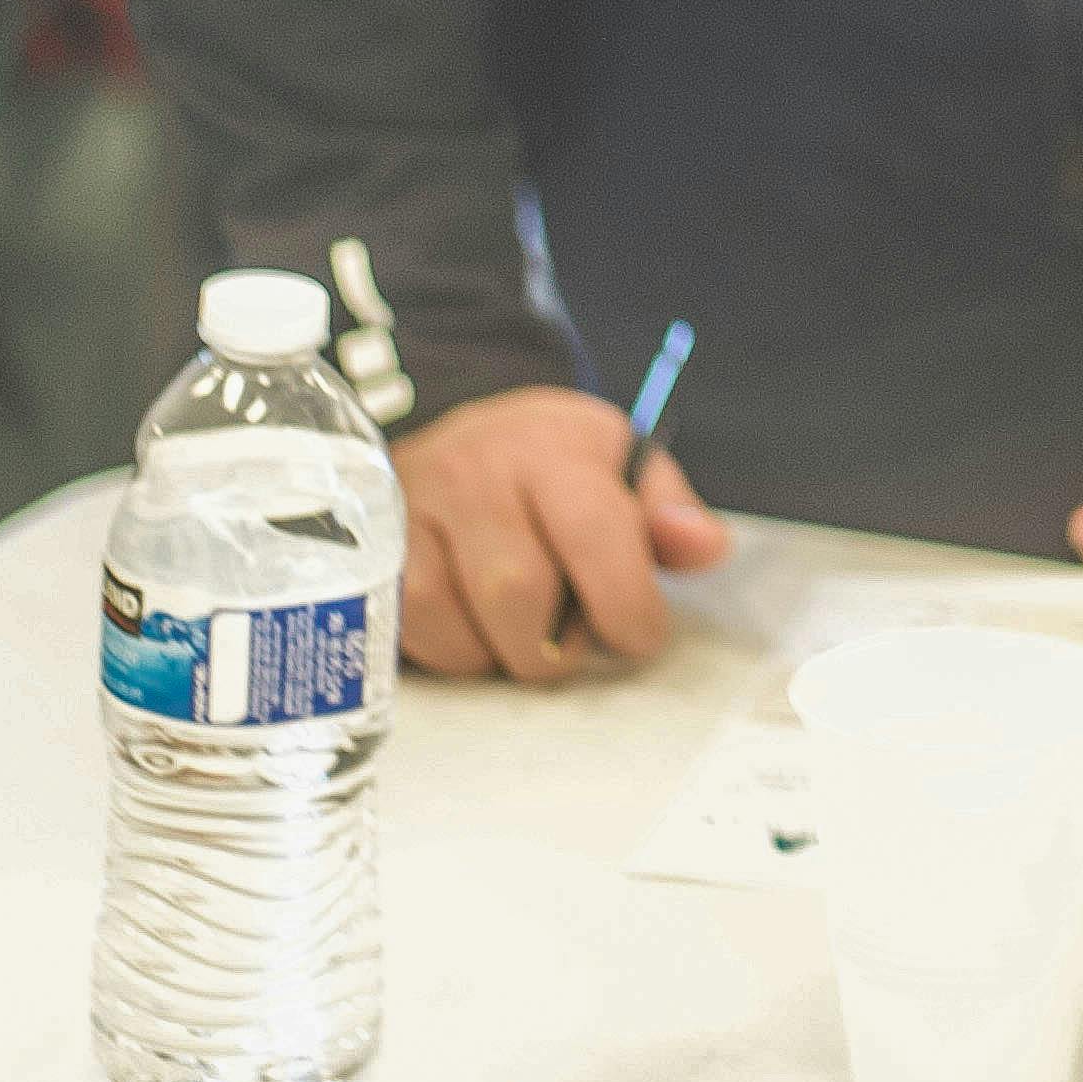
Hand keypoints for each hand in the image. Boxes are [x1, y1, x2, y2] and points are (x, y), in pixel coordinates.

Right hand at [394, 386, 728, 681]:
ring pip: (452, 614)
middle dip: (556, 644)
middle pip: (518, 588)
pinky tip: (477, 637)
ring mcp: (418, 507)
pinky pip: (407, 624)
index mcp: (557, 449)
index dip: (624, 603)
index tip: (639, 635)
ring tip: (524, 638)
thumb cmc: (553, 465)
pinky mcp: (376, 546)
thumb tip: (707, 547)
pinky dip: (450, 651)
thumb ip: (669, 512)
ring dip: (498, 654)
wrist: (455, 427)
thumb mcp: (622, 466)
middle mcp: (479, 471)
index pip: (594, 531)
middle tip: (572, 643)